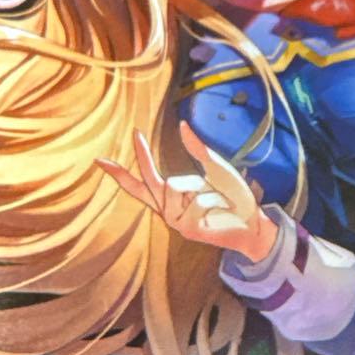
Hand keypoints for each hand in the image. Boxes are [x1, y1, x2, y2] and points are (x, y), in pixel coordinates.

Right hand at [96, 121, 278, 263]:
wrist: (254, 221)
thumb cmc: (235, 196)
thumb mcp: (216, 167)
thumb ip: (197, 150)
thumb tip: (181, 125)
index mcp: (171, 196)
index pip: (141, 183)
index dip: (121, 172)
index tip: (100, 160)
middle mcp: (169, 210)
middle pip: (147, 184)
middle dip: (142, 158)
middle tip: (130, 136)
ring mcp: (178, 221)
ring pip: (175, 188)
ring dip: (202, 188)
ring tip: (218, 200)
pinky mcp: (189, 230)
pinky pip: (193, 201)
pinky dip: (211, 199)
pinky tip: (221, 209)